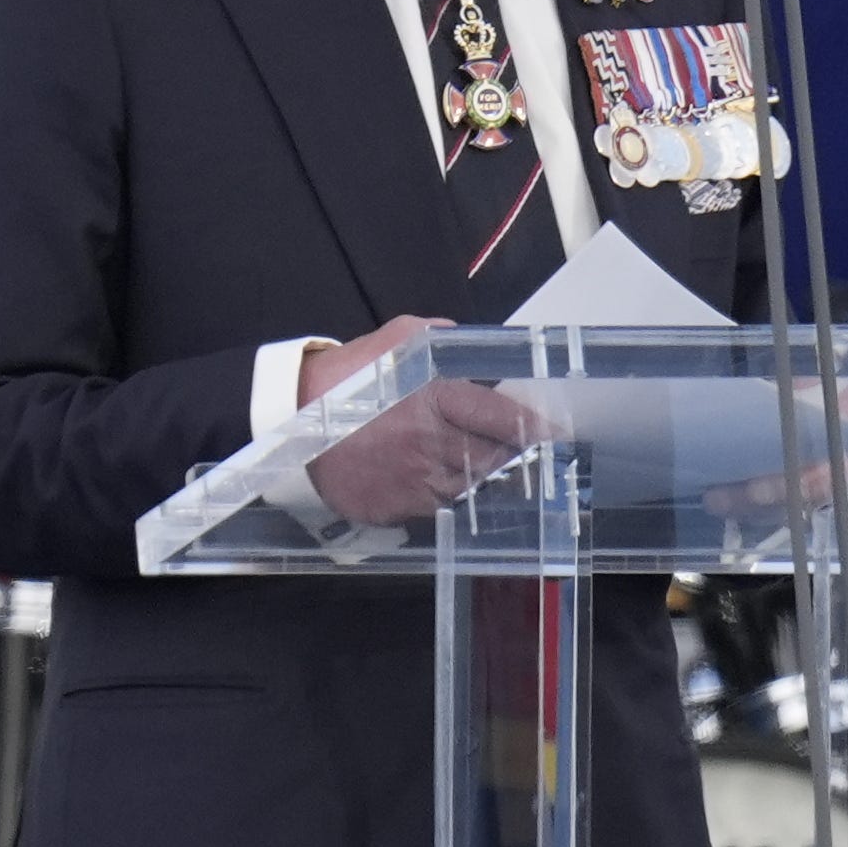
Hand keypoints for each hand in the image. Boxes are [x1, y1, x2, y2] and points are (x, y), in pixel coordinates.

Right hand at [301, 316, 545, 526]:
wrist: (291, 418)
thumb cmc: (349, 376)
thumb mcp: (399, 339)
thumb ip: (443, 340)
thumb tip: (477, 347)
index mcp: (437, 399)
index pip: (502, 417)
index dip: (533, 426)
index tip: (556, 432)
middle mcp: (431, 444)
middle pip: (492, 457)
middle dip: (507, 452)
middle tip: (515, 447)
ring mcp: (413, 480)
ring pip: (468, 485)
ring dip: (475, 474)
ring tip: (465, 457)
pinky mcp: (394, 507)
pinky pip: (434, 505)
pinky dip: (440, 492)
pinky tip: (430, 475)